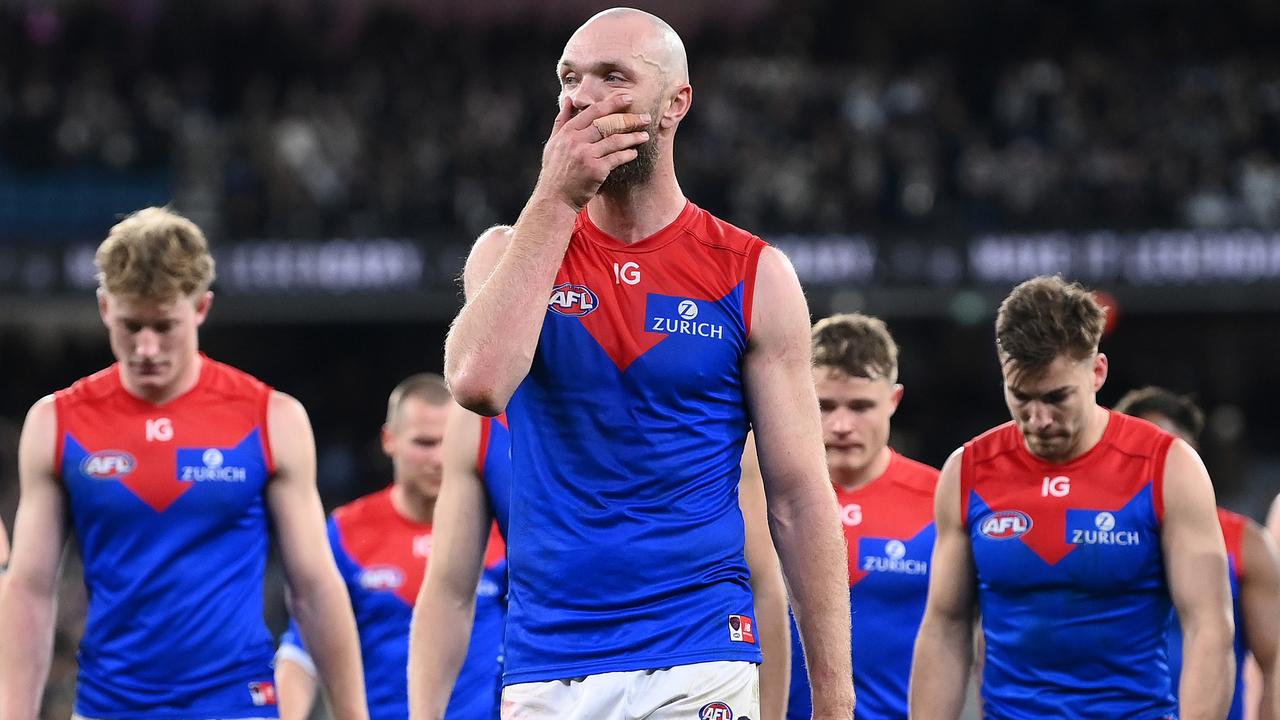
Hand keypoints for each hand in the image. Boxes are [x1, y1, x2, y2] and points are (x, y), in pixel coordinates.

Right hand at [537, 94, 650, 210]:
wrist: (554, 199)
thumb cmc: (555, 172)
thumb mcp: (554, 143)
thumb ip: (562, 120)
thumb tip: (568, 99)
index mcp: (567, 132)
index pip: (593, 111)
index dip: (612, 103)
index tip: (628, 98)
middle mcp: (576, 141)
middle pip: (607, 124)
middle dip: (629, 119)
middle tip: (645, 117)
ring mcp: (586, 155)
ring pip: (614, 140)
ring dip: (632, 137)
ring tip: (644, 135)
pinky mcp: (595, 170)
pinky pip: (616, 158)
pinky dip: (627, 154)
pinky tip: (634, 153)